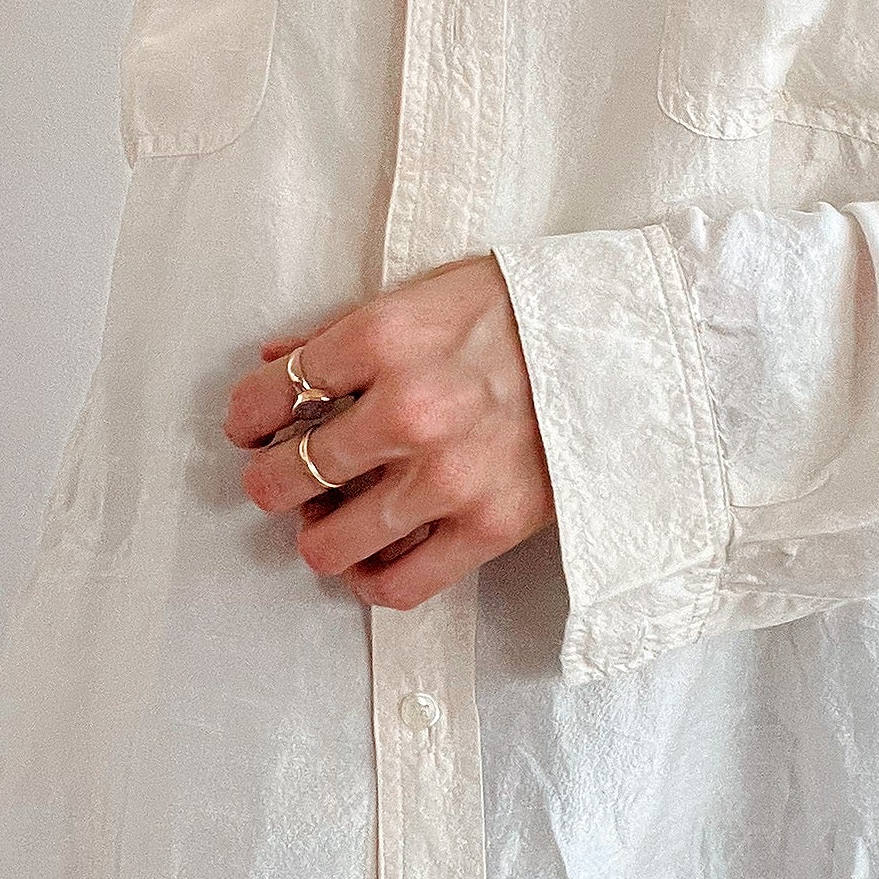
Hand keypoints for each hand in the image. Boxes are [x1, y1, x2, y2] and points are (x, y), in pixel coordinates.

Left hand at [222, 254, 553, 610]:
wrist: (632, 345)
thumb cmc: (528, 309)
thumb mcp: (431, 292)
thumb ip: (347, 330)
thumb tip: (275, 364)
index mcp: (386, 338)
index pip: (271, 394)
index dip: (246, 416)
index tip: (253, 425)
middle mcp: (408, 410)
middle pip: (283, 476)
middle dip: (270, 479)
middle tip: (286, 474)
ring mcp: (449, 477)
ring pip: (325, 544)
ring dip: (315, 532)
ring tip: (331, 515)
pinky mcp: (490, 527)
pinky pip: (399, 586)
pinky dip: (371, 581)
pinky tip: (372, 558)